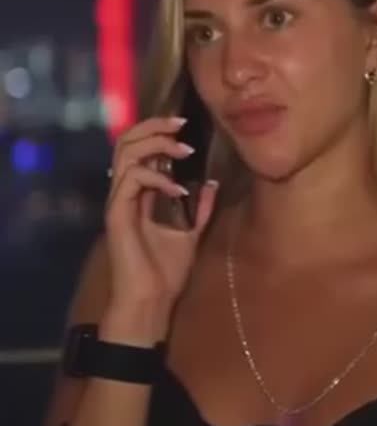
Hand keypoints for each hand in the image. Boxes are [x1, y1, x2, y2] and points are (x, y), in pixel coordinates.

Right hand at [104, 116, 217, 316]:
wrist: (151, 301)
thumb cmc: (165, 273)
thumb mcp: (190, 234)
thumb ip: (199, 209)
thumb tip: (211, 184)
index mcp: (138, 195)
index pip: (139, 149)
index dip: (158, 132)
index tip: (185, 126)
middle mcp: (124, 193)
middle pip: (126, 142)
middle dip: (153, 126)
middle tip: (181, 124)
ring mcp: (118, 202)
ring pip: (125, 153)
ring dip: (155, 144)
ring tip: (183, 150)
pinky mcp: (117, 213)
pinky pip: (132, 179)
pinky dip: (157, 178)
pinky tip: (178, 191)